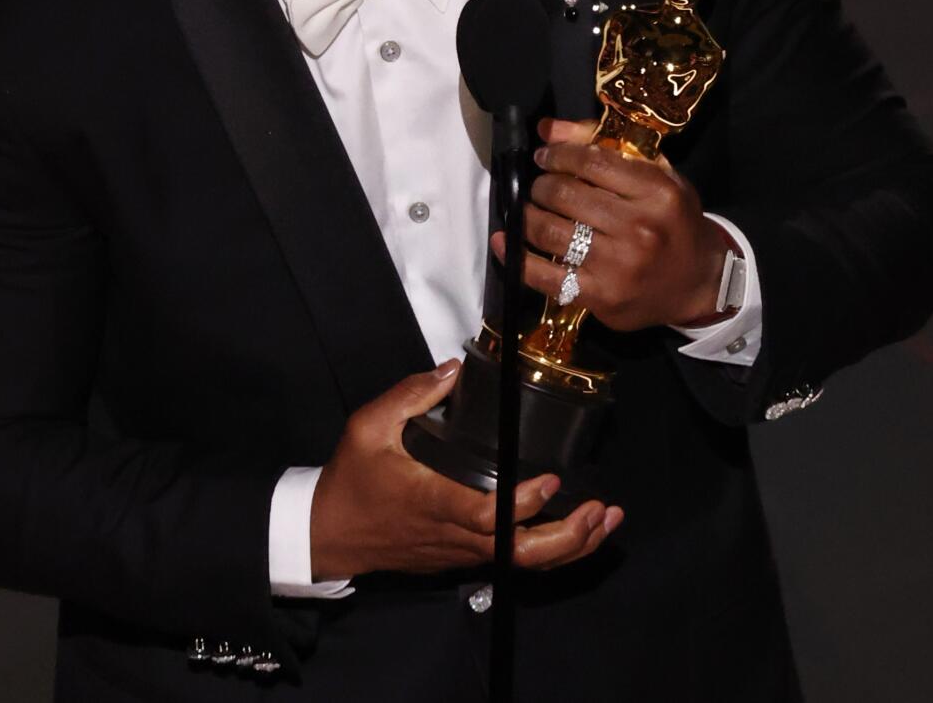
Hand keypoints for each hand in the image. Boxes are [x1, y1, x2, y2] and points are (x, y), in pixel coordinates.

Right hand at [309, 361, 622, 580]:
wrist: (328, 533)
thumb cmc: (351, 480)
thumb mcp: (368, 427)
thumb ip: (411, 394)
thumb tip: (453, 370)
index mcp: (435, 502)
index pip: (488, 515)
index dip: (524, 504)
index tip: (553, 481)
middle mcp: (455, 534)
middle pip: (519, 553)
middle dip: (567, 538)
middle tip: (599, 511)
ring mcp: (461, 552)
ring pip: (523, 562)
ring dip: (569, 546)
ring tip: (604, 521)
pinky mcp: (462, 558)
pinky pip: (512, 562)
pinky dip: (549, 551)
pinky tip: (576, 532)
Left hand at [490, 117, 731, 331]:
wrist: (700, 283)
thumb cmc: (676, 224)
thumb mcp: (659, 177)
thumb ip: (606, 148)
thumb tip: (547, 129)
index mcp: (656, 193)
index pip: (591, 162)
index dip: (558, 154)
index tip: (544, 155)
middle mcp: (638, 228)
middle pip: (566, 195)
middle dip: (542, 185)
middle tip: (538, 185)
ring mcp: (617, 266)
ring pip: (551, 232)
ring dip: (528, 215)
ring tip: (527, 209)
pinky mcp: (600, 296)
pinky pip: (546, 276)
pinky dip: (517, 258)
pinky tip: (503, 241)